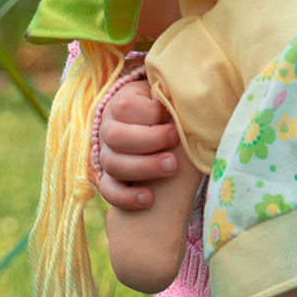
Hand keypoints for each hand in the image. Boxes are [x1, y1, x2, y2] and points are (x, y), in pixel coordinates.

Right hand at [95, 81, 181, 209]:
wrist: (161, 141)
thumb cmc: (171, 117)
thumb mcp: (170, 103)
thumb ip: (174, 100)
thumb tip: (189, 97)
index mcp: (122, 104)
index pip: (125, 107)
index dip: (151, 113)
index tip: (172, 116)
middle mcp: (109, 130)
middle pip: (116, 136)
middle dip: (149, 140)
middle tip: (175, 140)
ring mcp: (107, 156)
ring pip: (112, 164)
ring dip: (144, 167)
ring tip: (171, 167)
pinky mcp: (109, 181)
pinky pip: (108, 190)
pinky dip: (126, 197)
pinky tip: (148, 199)